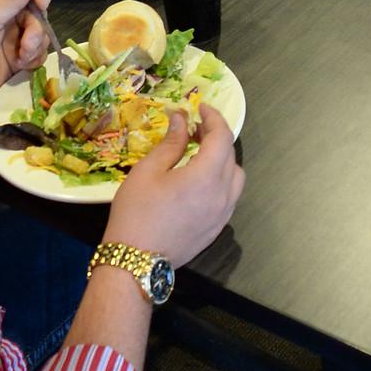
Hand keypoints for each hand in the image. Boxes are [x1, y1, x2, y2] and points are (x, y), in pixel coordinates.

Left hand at [0, 0, 51, 111]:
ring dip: (36, 46)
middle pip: (38, 13)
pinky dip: (35, 59)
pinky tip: (22, 66)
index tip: (42, 5)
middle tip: (26, 44)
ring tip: (21, 59)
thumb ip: (10, 0)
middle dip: (36, 29)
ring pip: (42, 34)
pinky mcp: (19, 57)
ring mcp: (14, 37)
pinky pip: (39, 52)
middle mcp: (8, 16)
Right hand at [104, 105, 244, 264]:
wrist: (135, 263)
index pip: (221, 137)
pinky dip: (221, 181)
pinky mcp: (217, 229)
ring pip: (235, 177)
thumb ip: (171, 142)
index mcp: (207, 176)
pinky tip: (199, 181)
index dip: (213, 118)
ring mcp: (223, 214)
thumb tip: (181, 118)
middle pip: (230, 155)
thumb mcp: (149, 171)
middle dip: (216, 137)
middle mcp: (223, 194)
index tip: (200, 108)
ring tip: (199, 155)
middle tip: (193, 129)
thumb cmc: (137, 212)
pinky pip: (229, 197)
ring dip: (222, 160)